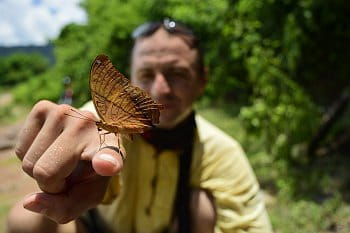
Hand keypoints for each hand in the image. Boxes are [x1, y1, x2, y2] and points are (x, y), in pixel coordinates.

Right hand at [15, 100, 123, 223]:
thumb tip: (30, 201)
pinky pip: (20, 149)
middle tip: (68, 173)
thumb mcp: (85, 197)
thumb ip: (62, 208)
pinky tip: (49, 148)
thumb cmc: (88, 174)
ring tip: (60, 160)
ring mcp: (66, 111)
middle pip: (45, 172)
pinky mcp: (43, 107)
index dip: (107, 162)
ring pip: (28, 162)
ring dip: (39, 170)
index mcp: (112, 149)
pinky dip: (29, 156)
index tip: (108, 166)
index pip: (109, 155)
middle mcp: (90, 125)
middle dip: (50, 184)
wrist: (83, 145)